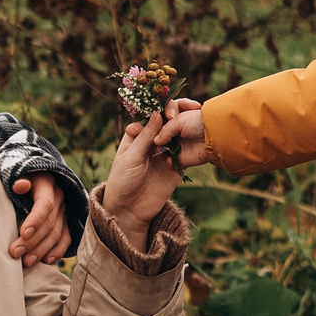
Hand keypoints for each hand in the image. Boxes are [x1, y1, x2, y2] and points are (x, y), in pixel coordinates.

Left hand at [7, 175, 73, 267]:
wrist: (37, 174)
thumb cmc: (21, 176)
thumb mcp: (19, 172)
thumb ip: (19, 179)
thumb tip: (19, 186)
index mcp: (48, 184)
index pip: (45, 204)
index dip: (35, 220)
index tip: (23, 233)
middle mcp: (60, 197)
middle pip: (49, 223)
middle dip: (32, 241)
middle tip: (16, 253)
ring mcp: (64, 210)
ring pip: (57, 234)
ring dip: (42, 250)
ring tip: (27, 261)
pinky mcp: (66, 220)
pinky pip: (66, 238)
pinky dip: (57, 250)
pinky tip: (46, 261)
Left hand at [104, 111, 186, 245]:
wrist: (129, 211)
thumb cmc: (122, 181)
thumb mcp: (131, 157)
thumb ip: (145, 136)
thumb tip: (157, 114)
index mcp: (136, 138)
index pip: (149, 118)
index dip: (159, 109)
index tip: (169, 104)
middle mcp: (151, 144)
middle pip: (165, 125)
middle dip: (174, 117)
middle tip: (184, 109)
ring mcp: (163, 155)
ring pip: (176, 137)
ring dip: (183, 131)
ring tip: (191, 121)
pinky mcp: (174, 168)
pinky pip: (183, 155)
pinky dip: (188, 148)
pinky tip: (193, 142)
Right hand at [151, 100, 208, 168]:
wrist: (214, 135)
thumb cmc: (197, 122)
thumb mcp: (179, 120)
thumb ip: (165, 130)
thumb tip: (155, 141)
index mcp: (173, 120)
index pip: (159, 121)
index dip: (157, 121)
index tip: (161, 118)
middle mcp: (174, 133)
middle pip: (158, 137)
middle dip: (155, 139)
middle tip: (156, 140)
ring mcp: (177, 146)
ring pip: (162, 150)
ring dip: (160, 151)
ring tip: (161, 150)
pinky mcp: (182, 158)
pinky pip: (170, 162)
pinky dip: (169, 162)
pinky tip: (169, 159)